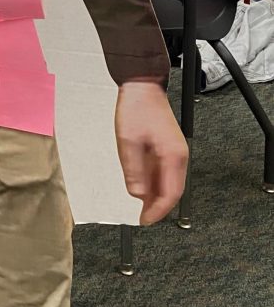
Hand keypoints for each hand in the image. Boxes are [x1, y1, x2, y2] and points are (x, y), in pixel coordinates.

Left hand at [115, 81, 188, 224]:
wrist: (142, 86)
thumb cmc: (136, 108)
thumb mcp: (128, 141)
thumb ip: (134, 170)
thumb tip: (137, 194)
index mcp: (173, 156)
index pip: (171, 193)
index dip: (158, 211)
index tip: (145, 220)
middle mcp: (179, 156)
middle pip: (173, 191)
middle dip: (158, 206)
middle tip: (142, 217)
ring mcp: (175, 152)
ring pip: (169, 183)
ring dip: (157, 195)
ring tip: (141, 206)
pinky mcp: (169, 147)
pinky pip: (165, 172)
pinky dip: (156, 183)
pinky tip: (143, 188)